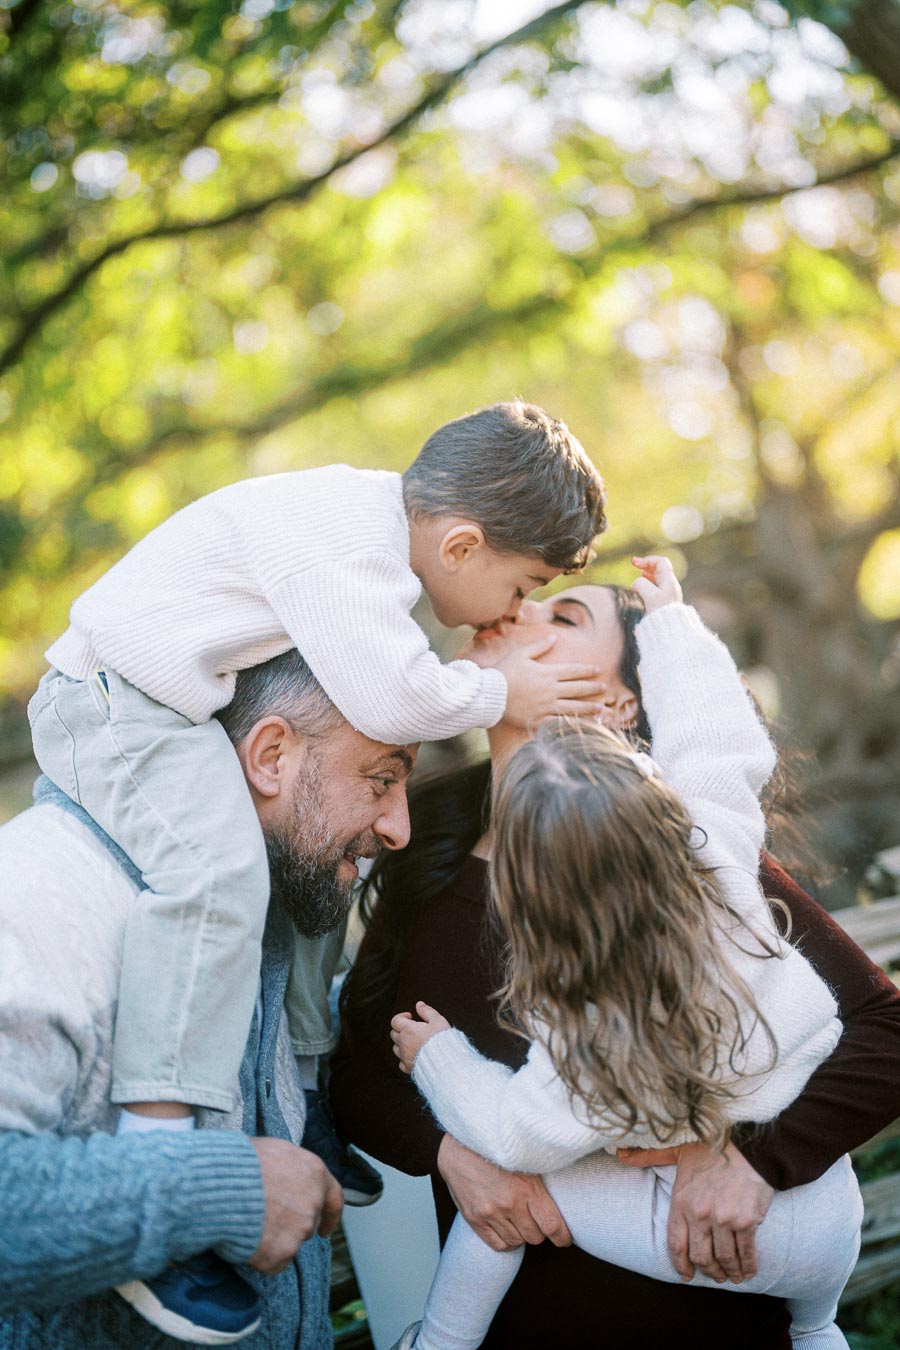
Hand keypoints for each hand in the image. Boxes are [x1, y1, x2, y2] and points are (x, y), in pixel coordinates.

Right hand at [247, 1138, 343, 1274]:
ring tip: (248, 1221)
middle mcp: (313, 1203)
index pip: (334, 1199)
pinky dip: (260, 1256)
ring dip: (274, 1239)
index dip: (330, 1216)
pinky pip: (273, 1261)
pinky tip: (245, 1238)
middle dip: (291, 1225)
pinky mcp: (281, 1253)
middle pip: (308, 1223)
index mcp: (315, 1173)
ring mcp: (299, 1230)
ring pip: (290, 1243)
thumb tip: (286, 1179)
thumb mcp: (274, 1151)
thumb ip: (291, 1170)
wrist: (219, 1186)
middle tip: (264, 1218)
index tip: (326, 1229)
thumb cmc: (241, 1162)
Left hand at [390, 1001, 451, 1073]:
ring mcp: (404, 1056)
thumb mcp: (438, 1021)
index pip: (395, 1020)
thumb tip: (419, 1005)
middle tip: (414, 1030)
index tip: (411, 1017)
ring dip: (402, 1044)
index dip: (402, 1016)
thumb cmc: (443, 1042)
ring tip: (415, 1042)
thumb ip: (427, 1011)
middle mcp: (403, 1043)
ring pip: (396, 1048)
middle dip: (401, 1030)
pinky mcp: (408, 1068)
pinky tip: (414, 1055)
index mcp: (408, 1030)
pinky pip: (401, 1062)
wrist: (446, 1063)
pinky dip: (405, 1058)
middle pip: (394, 1034)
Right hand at [437, 1135, 571, 1252]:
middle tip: (534, 1218)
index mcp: (526, 1188)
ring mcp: (490, 1213)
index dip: (562, 1237)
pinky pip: (498, 1245)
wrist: (462, 1147)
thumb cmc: (498, 1153)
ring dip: (521, 1234)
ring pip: (517, 1242)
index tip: (564, 1238)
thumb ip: (541, 1186)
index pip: (551, 1225)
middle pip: (535, 1237)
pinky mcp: (474, 1219)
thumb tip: (562, 1206)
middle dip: (538, 1230)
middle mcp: (508, 1204)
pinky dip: (506, 1241)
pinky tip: (506, 1228)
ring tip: (517, 1218)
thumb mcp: (527, 1162)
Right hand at [497, 636, 607, 727]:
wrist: (490, 694)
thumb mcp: (520, 654)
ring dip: (588, 707)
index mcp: (547, 673)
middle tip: (604, 688)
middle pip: (577, 688)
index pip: (572, 670)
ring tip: (600, 708)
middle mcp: (550, 689)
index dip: (586, 670)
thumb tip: (554, 637)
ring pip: (573, 706)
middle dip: (592, 688)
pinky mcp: (539, 719)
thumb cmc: (503, 672)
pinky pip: (559, 722)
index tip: (598, 670)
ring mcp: (546, 706)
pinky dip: (571, 723)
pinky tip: (581, 724)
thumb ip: (538, 646)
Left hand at [617, 1140, 772, 1282]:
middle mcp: (700, 1214)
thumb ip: (648, 1156)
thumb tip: (620, 1153)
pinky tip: (748, 1271)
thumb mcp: (675, 1149)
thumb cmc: (710, 1146)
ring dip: (729, 1272)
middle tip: (714, 1276)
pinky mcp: (747, 1221)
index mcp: (681, 1201)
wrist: (746, 1144)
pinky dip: (748, 1266)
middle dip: (709, 1271)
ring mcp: (724, 1219)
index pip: (676, 1243)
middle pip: (701, 1257)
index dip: (681, 1264)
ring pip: (724, 1258)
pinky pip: (746, 1252)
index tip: (686, 1274)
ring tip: (732, 1276)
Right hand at [631, 555, 682, 613]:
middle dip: (645, 566)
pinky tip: (639, 593)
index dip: (647, 559)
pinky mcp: (662, 607)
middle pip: (659, 570)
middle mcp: (670, 588)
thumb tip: (635, 585)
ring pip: (656, 581)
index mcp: (669, 582)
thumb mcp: (649, 594)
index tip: (635, 564)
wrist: (668, 634)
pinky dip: (647, 588)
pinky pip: (655, 592)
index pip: (661, 562)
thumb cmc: (660, 614)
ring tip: (638, 578)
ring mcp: (667, 598)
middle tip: (633, 564)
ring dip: (645, 578)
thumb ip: (640, 584)